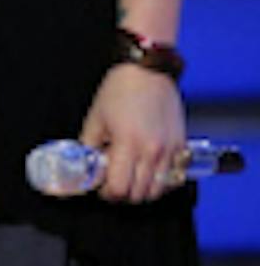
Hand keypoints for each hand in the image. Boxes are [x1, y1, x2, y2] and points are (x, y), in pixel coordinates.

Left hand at [80, 63, 187, 202]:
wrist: (148, 71)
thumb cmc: (120, 89)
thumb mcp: (95, 117)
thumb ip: (89, 145)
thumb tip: (84, 164)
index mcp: (129, 143)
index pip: (120, 188)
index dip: (107, 193)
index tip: (101, 187)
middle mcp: (153, 151)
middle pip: (139, 194)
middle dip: (122, 195)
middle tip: (112, 184)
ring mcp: (170, 150)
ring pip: (158, 190)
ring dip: (141, 190)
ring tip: (129, 178)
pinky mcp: (181, 146)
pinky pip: (174, 177)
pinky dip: (160, 182)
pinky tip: (147, 172)